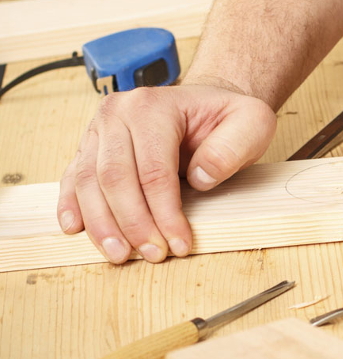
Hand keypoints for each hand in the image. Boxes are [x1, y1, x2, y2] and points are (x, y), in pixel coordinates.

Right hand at [57, 84, 275, 263]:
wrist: (207, 104)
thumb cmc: (226, 117)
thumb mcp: (252, 123)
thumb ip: (232, 148)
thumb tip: (200, 178)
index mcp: (154, 106)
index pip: (153, 169)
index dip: (165, 212)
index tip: (180, 243)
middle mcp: (118, 113)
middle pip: (116, 178)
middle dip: (134, 223)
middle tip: (154, 254)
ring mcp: (99, 128)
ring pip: (90, 182)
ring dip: (102, 224)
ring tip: (120, 254)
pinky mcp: (90, 145)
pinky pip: (75, 177)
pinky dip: (73, 205)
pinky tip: (76, 228)